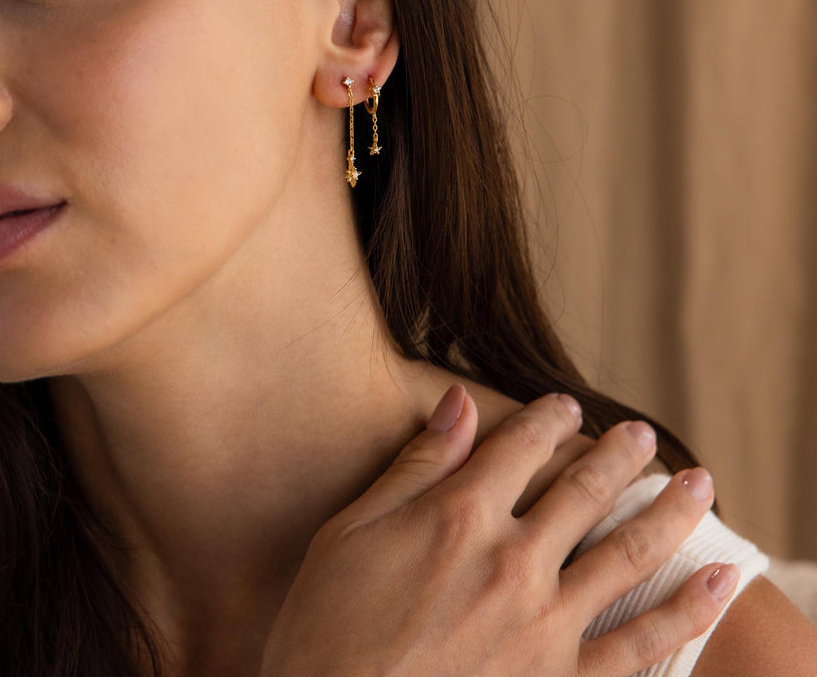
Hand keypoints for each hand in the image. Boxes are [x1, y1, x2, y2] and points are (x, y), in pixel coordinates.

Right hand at [261, 387, 735, 676]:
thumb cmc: (329, 626)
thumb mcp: (352, 530)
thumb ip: (417, 466)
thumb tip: (457, 402)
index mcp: (459, 516)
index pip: (519, 447)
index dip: (546, 419)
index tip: (565, 405)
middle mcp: (513, 561)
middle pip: (582, 490)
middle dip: (617, 454)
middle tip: (641, 434)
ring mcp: (545, 625)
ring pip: (626, 554)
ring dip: (667, 511)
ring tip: (697, 483)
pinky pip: (642, 644)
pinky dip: (687, 610)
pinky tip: (718, 579)